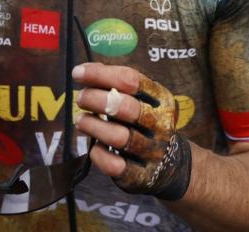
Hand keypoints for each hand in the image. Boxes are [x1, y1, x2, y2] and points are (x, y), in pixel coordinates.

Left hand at [73, 62, 192, 200]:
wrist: (171, 164)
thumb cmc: (144, 122)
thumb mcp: (140, 99)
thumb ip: (115, 83)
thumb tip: (83, 72)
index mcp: (161, 99)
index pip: (131, 80)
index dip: (100, 74)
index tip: (77, 73)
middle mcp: (160, 124)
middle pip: (125, 107)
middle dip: (95, 99)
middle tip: (81, 98)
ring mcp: (152, 151)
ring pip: (118, 137)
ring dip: (92, 126)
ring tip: (82, 121)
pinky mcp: (140, 176)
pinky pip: (114, 165)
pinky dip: (99, 154)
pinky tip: (95, 147)